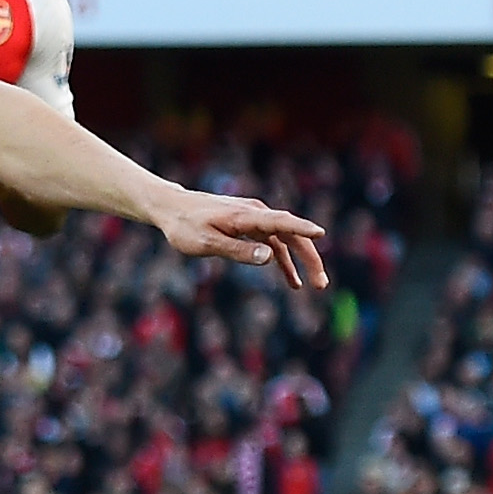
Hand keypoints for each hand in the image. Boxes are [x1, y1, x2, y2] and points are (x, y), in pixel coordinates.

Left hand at [150, 188, 328, 289]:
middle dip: (309, 258)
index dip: (302, 228)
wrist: (171, 208)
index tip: (321, 234)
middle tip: (321, 283)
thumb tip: (269, 257)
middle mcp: (255, 213)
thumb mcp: (206, 242)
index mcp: (246, 216)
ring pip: (285, 240)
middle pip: (291, 234)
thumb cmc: (184, 226)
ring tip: (313, 285)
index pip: (280, 221)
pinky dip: (283, 259)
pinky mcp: (249, 225)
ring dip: (300, 261)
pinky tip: (291, 279)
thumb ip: (237, 250)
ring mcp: (254, 218)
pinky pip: (273, 242)